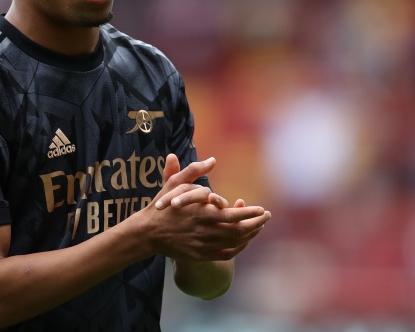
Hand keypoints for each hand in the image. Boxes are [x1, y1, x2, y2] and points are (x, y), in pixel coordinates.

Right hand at [143, 154, 270, 261]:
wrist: (148, 232)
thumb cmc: (163, 205)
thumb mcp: (175, 184)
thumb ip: (194, 170)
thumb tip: (212, 159)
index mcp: (201, 213)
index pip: (233, 216)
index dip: (250, 213)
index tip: (261, 209)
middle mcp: (204, 231)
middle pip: (238, 231)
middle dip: (256, 224)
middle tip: (266, 217)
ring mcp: (203, 245)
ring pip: (234, 243)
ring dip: (250, 235)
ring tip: (259, 226)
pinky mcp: (200, 255)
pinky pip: (226, 254)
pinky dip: (238, 247)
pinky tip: (244, 240)